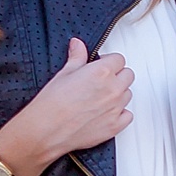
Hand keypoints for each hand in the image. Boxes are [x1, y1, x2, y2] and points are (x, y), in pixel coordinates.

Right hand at [0, 36, 132, 175]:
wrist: (47, 129)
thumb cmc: (53, 104)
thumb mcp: (64, 73)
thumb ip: (77, 57)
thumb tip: (78, 46)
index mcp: (102, 72)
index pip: (119, 59)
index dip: (109, 61)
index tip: (102, 64)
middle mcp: (113, 89)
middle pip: (128, 75)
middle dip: (117, 75)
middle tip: (102, 80)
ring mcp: (116, 108)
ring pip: (128, 94)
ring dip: (119, 94)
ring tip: (101, 97)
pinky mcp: (115, 126)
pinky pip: (128, 115)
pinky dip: (120, 113)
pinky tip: (107, 112)